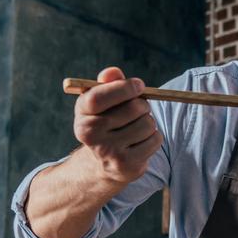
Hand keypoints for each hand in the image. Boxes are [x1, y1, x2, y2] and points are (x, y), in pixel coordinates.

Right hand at [73, 67, 163, 183]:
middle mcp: (91, 135)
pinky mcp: (127, 165)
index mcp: (82, 115)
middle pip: (133, 108)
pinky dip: (154, 137)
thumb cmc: (106, 123)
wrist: (102, 163)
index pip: (99, 97)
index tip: (139, 85)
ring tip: (138, 126)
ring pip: (147, 124)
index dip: (124, 88)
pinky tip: (141, 141)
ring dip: (149, 121)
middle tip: (140, 108)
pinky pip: (155, 140)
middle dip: (143, 104)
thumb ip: (108, 83)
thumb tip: (113, 72)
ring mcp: (109, 152)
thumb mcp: (101, 102)